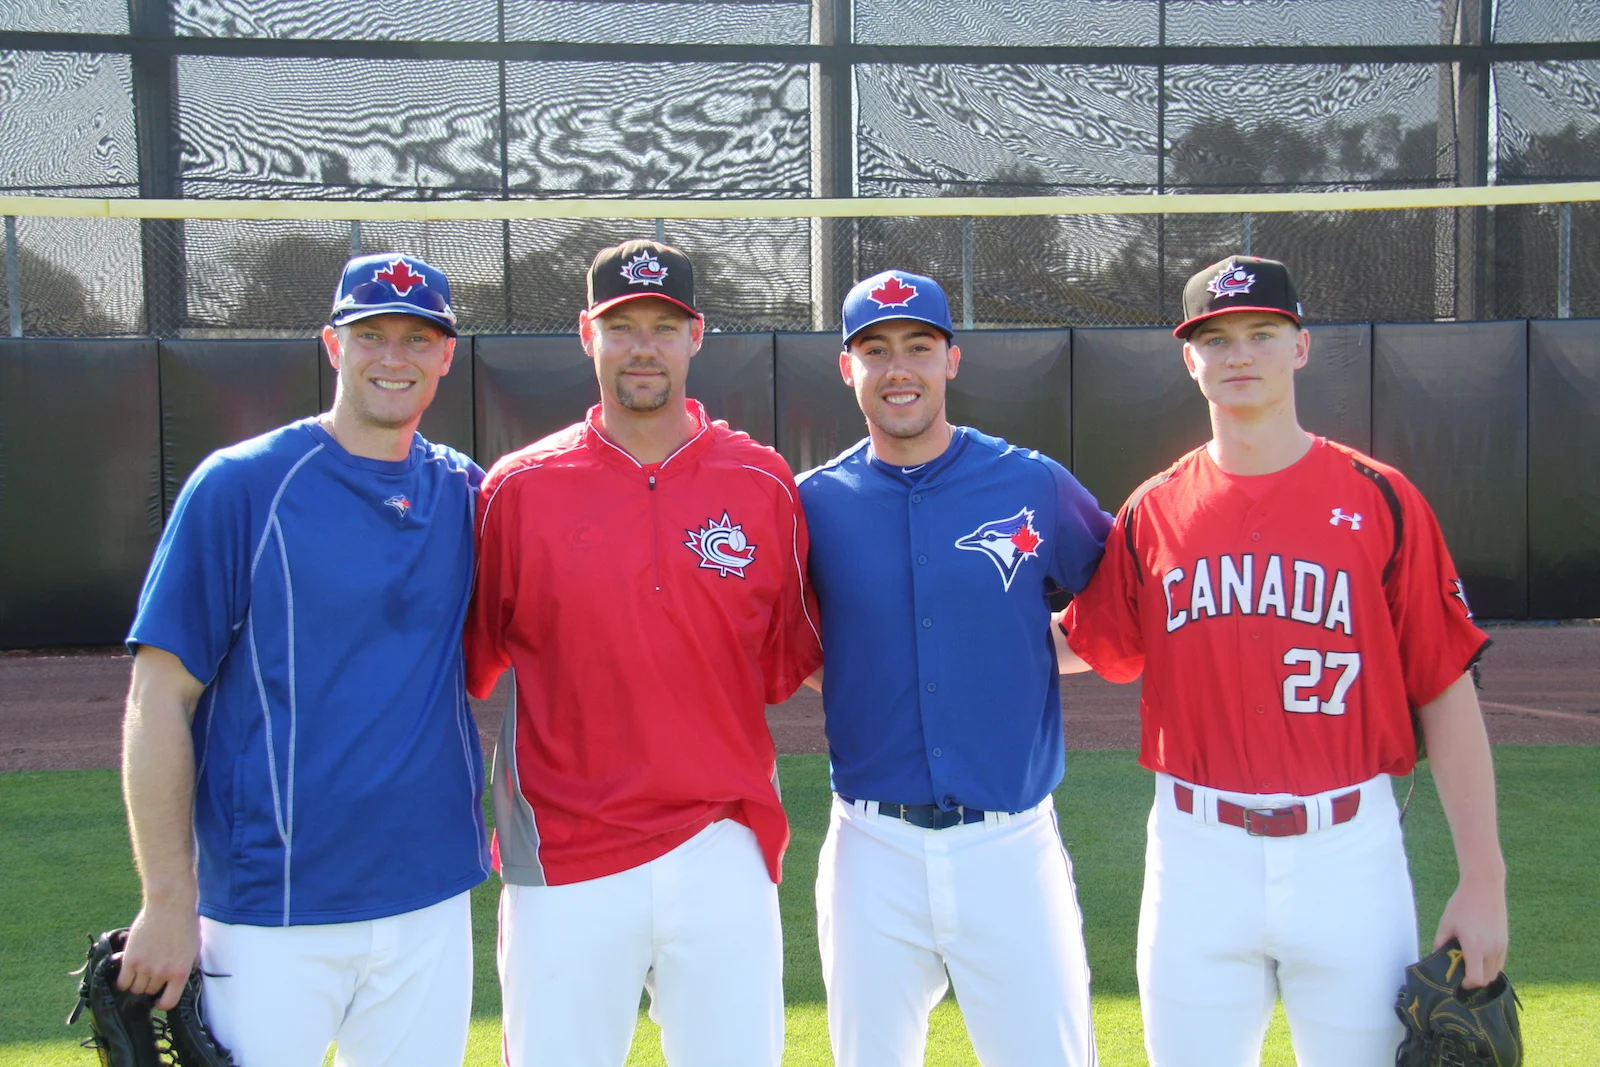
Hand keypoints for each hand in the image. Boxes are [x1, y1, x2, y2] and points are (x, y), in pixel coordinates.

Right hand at [117, 898, 198, 1010]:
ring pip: (135, 989)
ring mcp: (145, 967)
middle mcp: (162, 973)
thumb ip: (186, 967)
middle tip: (150, 977)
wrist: (170, 905)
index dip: (162, 1003)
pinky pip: (122, 982)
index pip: (168, 1002)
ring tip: (140, 973)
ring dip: (137, 984)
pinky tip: (128, 974)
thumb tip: (179, 982)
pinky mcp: (130, 959)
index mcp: (180, 972)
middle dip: (150, 987)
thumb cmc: (185, 923)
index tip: (159, 999)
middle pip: (149, 992)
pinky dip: (124, 981)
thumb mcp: (194, 949)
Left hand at [1432, 872, 1507, 988]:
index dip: (1466, 985)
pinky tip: (1478, 957)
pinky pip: (1500, 963)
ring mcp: (1501, 946)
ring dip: (1483, 974)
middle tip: (1460, 974)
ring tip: (1468, 965)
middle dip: (1474, 981)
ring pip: (1496, 973)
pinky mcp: (1505, 942)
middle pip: (1487, 980)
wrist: (1484, 887)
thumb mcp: (1445, 924)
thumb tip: (1434, 958)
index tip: (1457, 981)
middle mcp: (1492, 950)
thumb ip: (1439, 943)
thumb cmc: (1461, 904)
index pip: (1476, 979)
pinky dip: (1490, 966)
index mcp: (1475, 947)